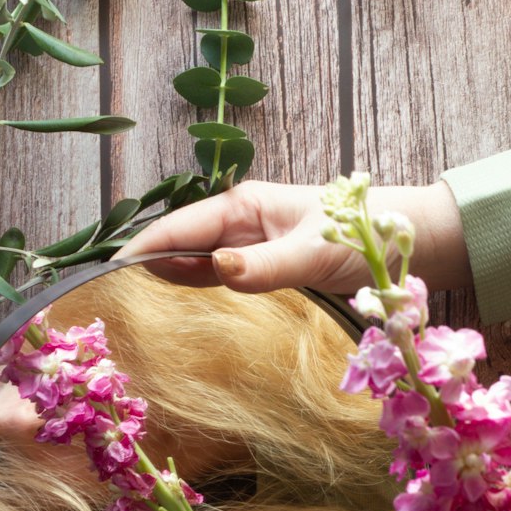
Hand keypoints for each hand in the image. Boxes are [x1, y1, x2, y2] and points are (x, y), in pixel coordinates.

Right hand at [118, 179, 471, 294]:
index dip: (138, 249)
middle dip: (141, 264)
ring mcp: (246, 241)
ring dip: (163, 279)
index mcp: (242, 206)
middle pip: (176, 243)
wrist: (409, 238)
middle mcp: (237, 219)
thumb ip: (264, 267)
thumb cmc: (364, 237)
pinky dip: (191, 286)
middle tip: (102, 299)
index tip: (102, 274)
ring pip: (191, 260)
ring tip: (123, 305)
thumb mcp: (313, 255)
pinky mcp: (258, 262)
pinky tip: (173, 304)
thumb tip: (216, 268)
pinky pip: (213, 274)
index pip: (176, 228)